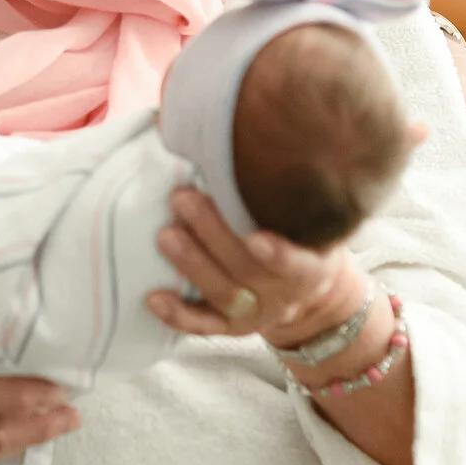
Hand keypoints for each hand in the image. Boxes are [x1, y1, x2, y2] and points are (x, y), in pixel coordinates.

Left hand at [145, 188, 365, 349]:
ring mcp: (256, 313)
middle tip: (182, 198)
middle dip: (213, 233)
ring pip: (223, 293)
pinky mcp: (230, 328)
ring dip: (191, 263)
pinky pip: (203, 326)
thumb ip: (283, 192)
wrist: (311, 295)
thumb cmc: (299, 237)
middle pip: (247, 269)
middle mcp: (285, 294)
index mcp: (311, 267)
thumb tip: (232, 135)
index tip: (256, 237)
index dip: (280, 255)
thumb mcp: (306, 219)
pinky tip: (154, 298)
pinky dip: (178, 314)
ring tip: (166, 234)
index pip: (299, 263)